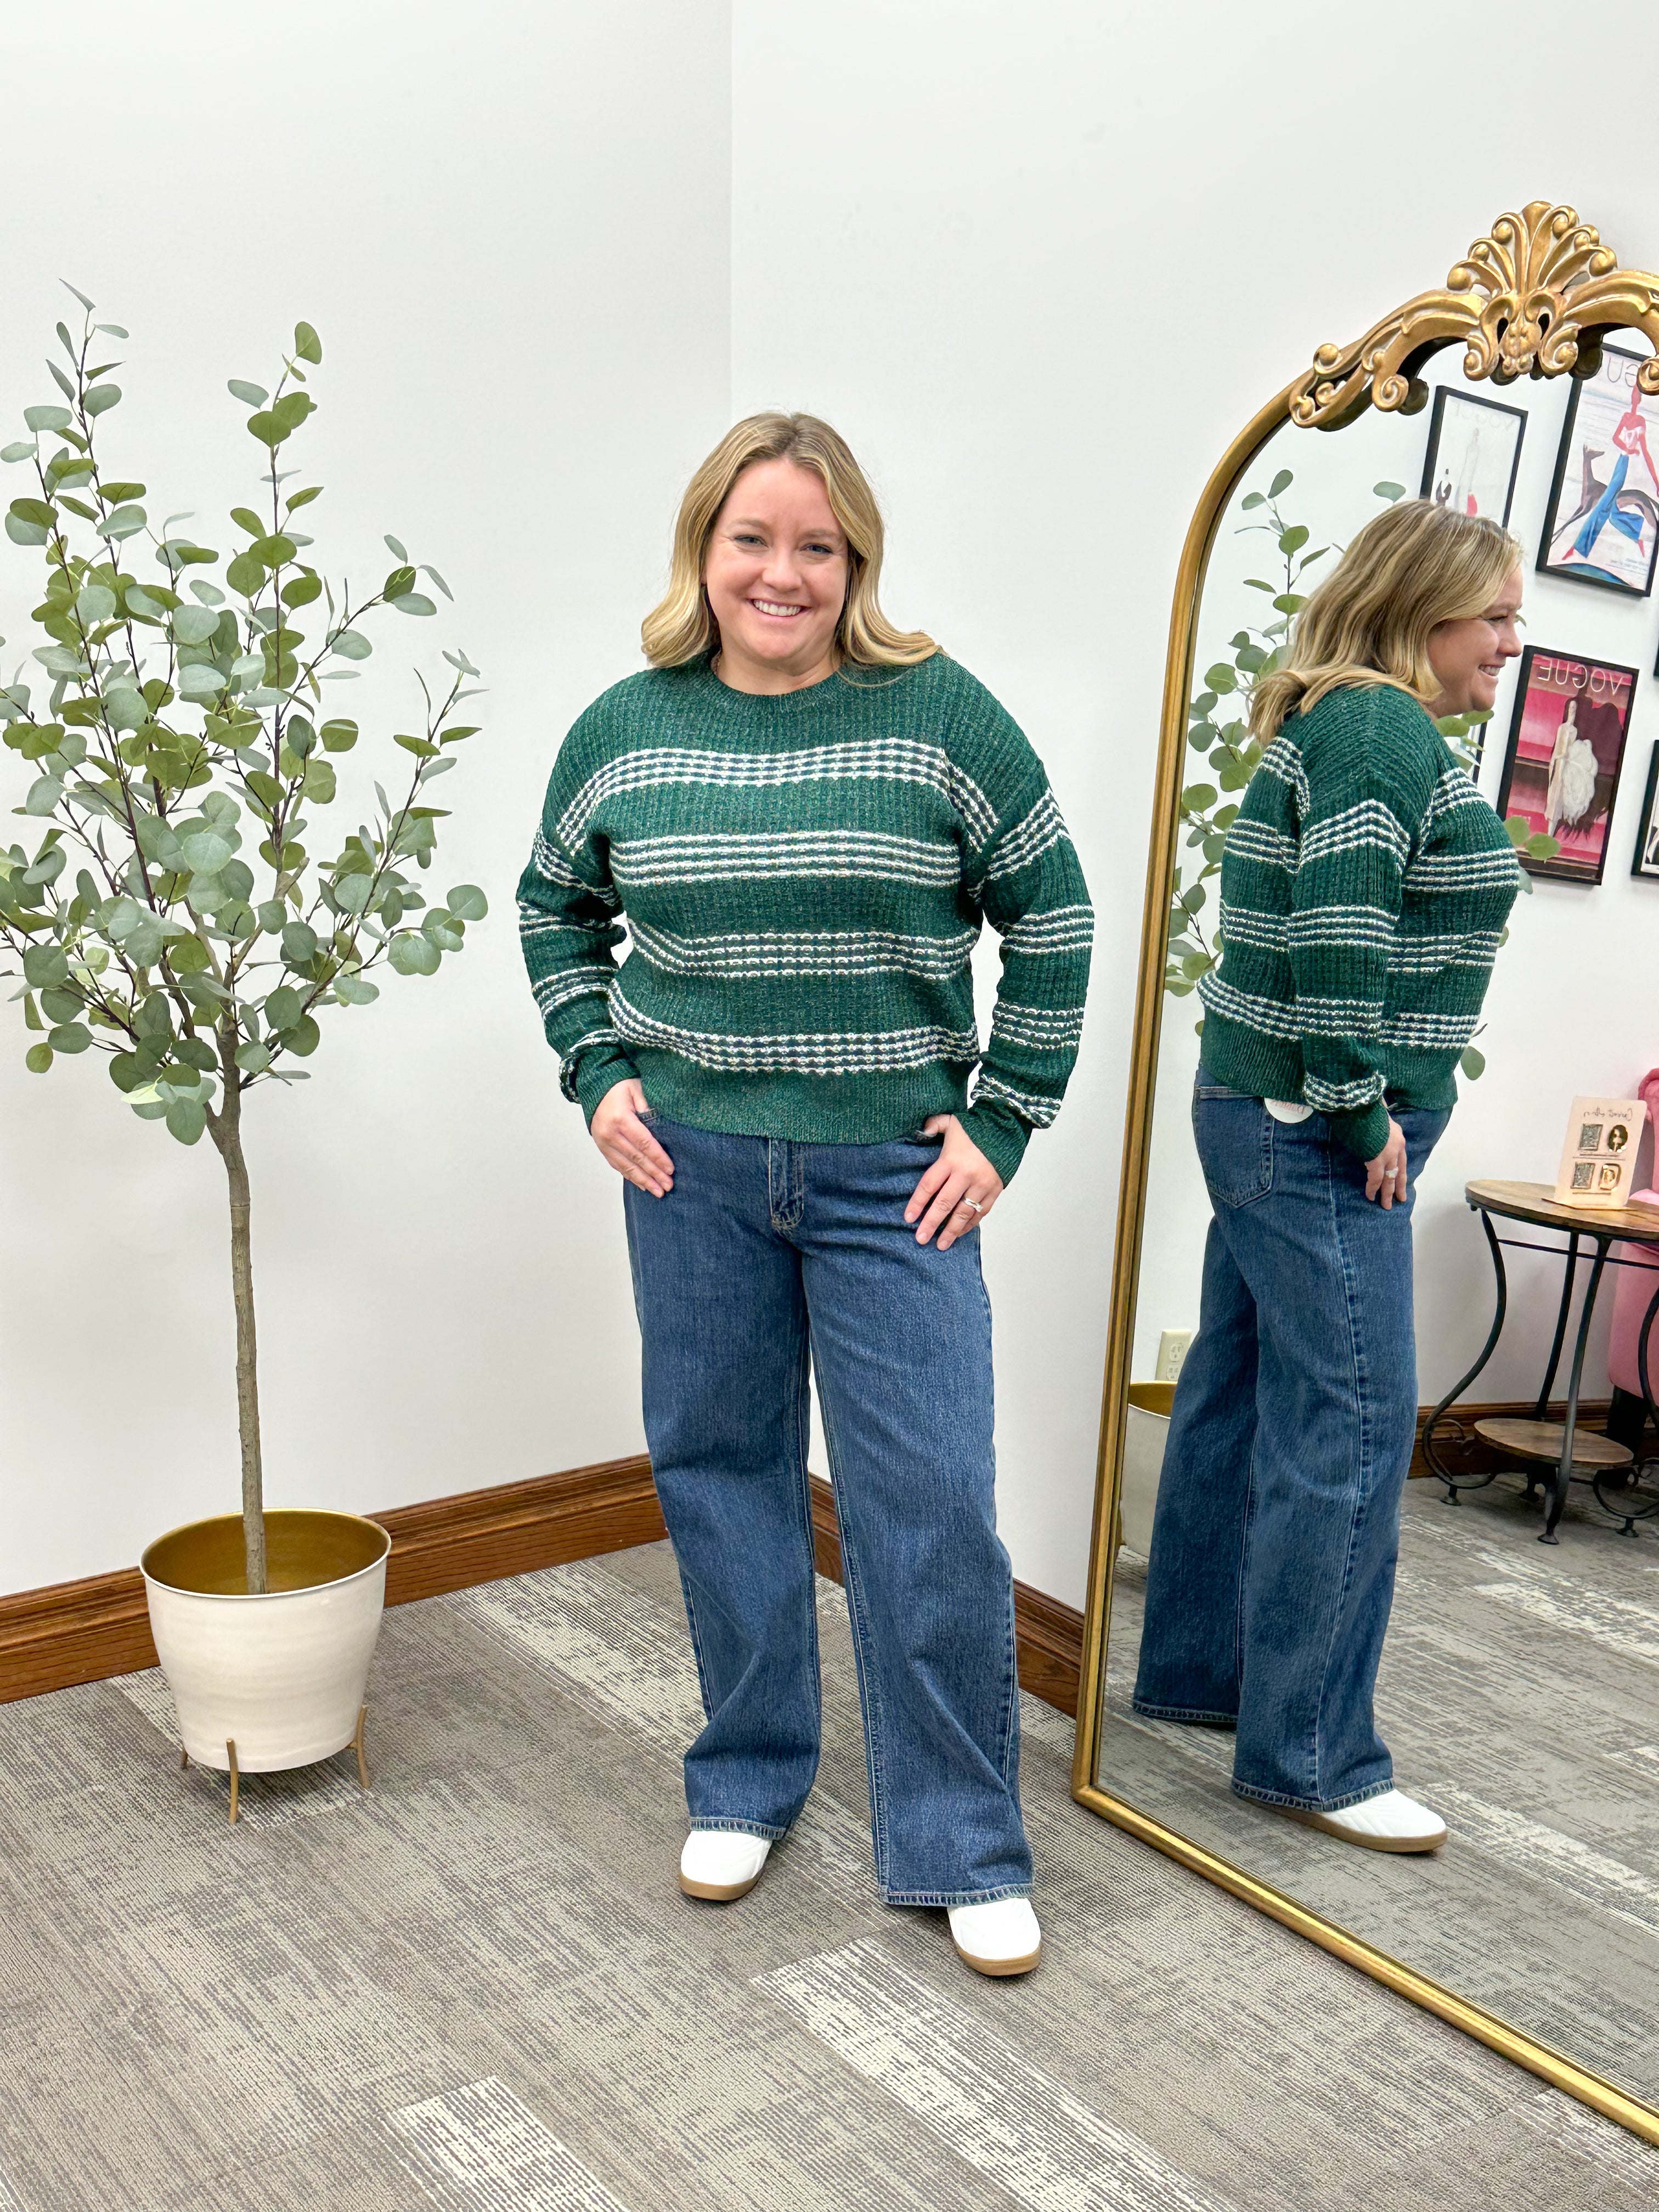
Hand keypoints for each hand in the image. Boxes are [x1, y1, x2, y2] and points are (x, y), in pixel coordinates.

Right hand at [591, 1079, 673, 1197]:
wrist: (595, 1088)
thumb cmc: (620, 1087)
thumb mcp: (637, 1089)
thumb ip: (649, 1106)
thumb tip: (661, 1127)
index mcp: (621, 1119)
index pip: (644, 1143)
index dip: (658, 1158)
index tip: (671, 1169)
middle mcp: (610, 1134)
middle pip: (636, 1158)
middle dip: (653, 1174)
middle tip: (668, 1186)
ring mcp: (603, 1143)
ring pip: (626, 1166)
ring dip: (643, 1181)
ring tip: (658, 1192)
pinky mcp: (601, 1147)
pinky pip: (617, 1165)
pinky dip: (630, 1177)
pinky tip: (642, 1185)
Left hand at [904, 1114, 1003, 1248]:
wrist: (1007, 1128)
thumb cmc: (976, 1127)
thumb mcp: (952, 1121)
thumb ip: (934, 1125)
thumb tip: (921, 1131)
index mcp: (951, 1159)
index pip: (929, 1185)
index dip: (917, 1203)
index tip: (908, 1218)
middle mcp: (966, 1174)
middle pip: (944, 1204)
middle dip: (931, 1223)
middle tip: (921, 1238)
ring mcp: (982, 1184)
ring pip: (964, 1213)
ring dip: (951, 1230)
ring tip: (941, 1244)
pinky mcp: (995, 1189)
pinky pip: (981, 1212)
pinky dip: (969, 1224)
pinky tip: (959, 1233)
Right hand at [1364, 1117, 1407, 1208]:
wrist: (1362, 1108)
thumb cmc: (1367, 1109)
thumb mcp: (1379, 1116)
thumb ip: (1379, 1125)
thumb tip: (1373, 1128)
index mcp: (1398, 1136)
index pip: (1401, 1158)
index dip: (1400, 1171)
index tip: (1400, 1180)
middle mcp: (1397, 1147)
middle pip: (1400, 1171)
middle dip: (1399, 1187)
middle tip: (1400, 1199)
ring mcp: (1388, 1155)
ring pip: (1390, 1179)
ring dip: (1387, 1194)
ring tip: (1386, 1206)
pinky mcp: (1377, 1160)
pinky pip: (1375, 1179)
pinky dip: (1372, 1188)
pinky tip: (1370, 1196)